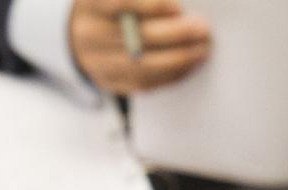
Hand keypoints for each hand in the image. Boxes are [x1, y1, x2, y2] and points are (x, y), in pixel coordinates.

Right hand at [69, 0, 210, 94]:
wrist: (85, 31)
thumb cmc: (115, 4)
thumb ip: (147, 1)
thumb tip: (178, 10)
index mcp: (93, 4)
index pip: (118, 3)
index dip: (149, 6)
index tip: (176, 8)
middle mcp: (89, 33)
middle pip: (136, 38)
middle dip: (175, 35)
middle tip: (202, 30)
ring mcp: (96, 62)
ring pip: (142, 66)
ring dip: (178, 59)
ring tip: (201, 49)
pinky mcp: (108, 82)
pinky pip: (142, 83)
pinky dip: (169, 75)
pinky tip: (188, 65)